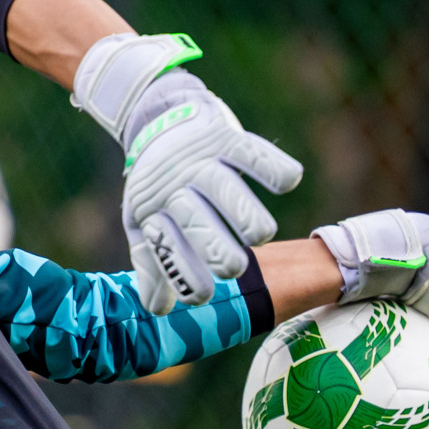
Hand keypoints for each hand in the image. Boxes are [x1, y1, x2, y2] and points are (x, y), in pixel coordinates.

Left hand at [71, 33, 303, 313]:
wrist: (156, 118)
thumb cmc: (157, 186)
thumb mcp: (143, 221)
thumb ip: (152, 263)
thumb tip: (161, 311)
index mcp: (151, 212)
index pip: (169, 256)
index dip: (188, 282)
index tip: (202, 296)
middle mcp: (176, 188)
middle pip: (202, 230)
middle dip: (222, 257)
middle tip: (233, 267)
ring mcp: (202, 162)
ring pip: (231, 196)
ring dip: (250, 223)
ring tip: (257, 236)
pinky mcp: (226, 137)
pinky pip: (256, 154)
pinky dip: (276, 169)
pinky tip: (286, 182)